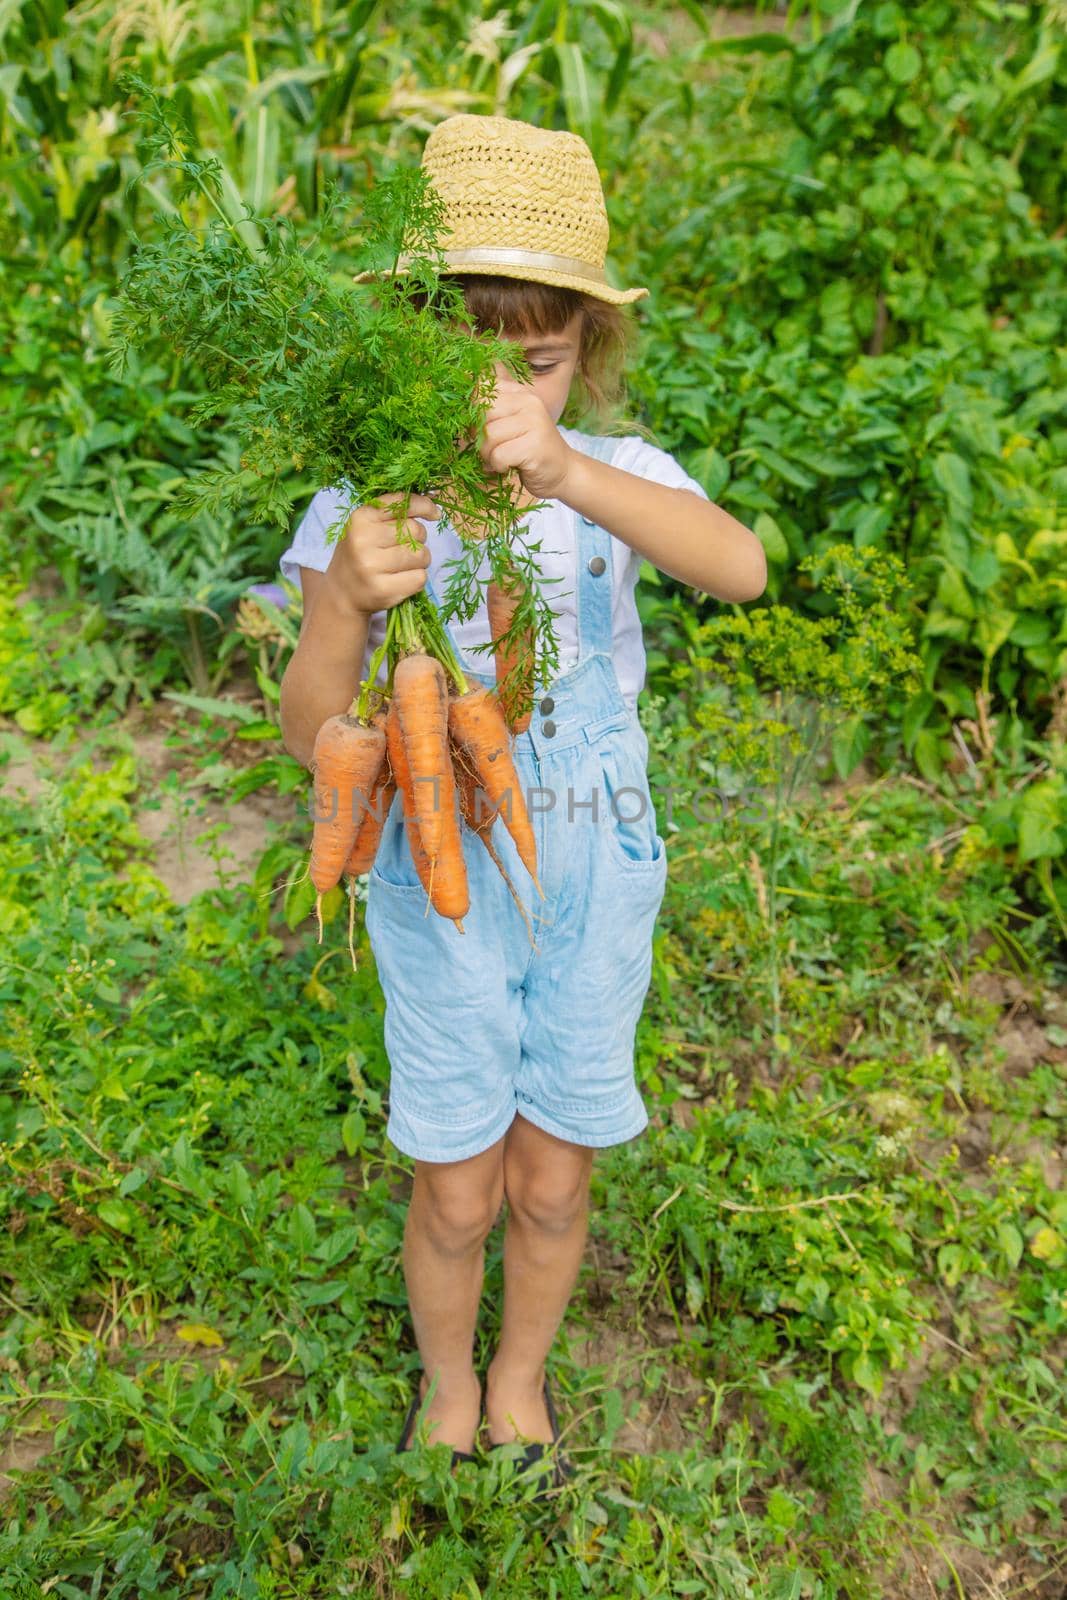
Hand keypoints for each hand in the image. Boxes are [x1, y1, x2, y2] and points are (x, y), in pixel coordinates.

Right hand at [324, 493, 437, 615]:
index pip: (403, 503)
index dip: (425, 506)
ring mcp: (372, 566)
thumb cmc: (360, 553)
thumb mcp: (367, 525)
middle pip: (416, 530)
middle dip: (418, 539)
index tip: (434, 514)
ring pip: (421, 555)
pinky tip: (400, 580)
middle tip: (403, 549)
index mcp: (361, 517)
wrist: (341, 592)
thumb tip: (435, 507)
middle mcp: (363, 539)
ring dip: (419, 561)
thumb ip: (394, 512)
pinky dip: (416, 578)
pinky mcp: (383, 589)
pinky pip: (420, 578)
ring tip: (401, 565)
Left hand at [477, 374, 575, 500]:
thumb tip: (455, 407)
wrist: (564, 472)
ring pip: (488, 436)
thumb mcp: (510, 423)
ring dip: (488, 455)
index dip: (472, 411)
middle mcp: (528, 401)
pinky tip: (509, 467)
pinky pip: (499, 455)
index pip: (482, 388)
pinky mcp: (534, 445)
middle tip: (490, 449)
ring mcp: (534, 421)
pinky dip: (498, 466)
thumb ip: (489, 411)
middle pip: (481, 412)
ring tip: (501, 459)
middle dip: (478, 436)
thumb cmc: (528, 450)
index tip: (480, 428)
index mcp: (518, 392)